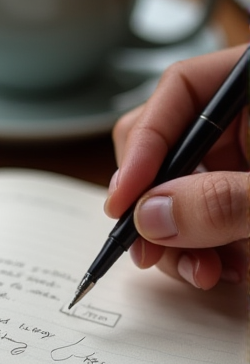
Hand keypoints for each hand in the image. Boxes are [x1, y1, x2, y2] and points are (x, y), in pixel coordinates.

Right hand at [105, 45, 248, 288]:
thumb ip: (225, 201)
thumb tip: (151, 216)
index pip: (181, 90)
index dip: (145, 144)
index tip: (125, 202)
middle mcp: (246, 118)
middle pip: (170, 141)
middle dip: (156, 202)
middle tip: (149, 247)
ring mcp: (247, 157)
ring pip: (181, 187)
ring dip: (178, 239)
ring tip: (201, 273)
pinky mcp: (246, 196)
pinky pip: (205, 216)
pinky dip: (203, 249)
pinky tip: (222, 271)